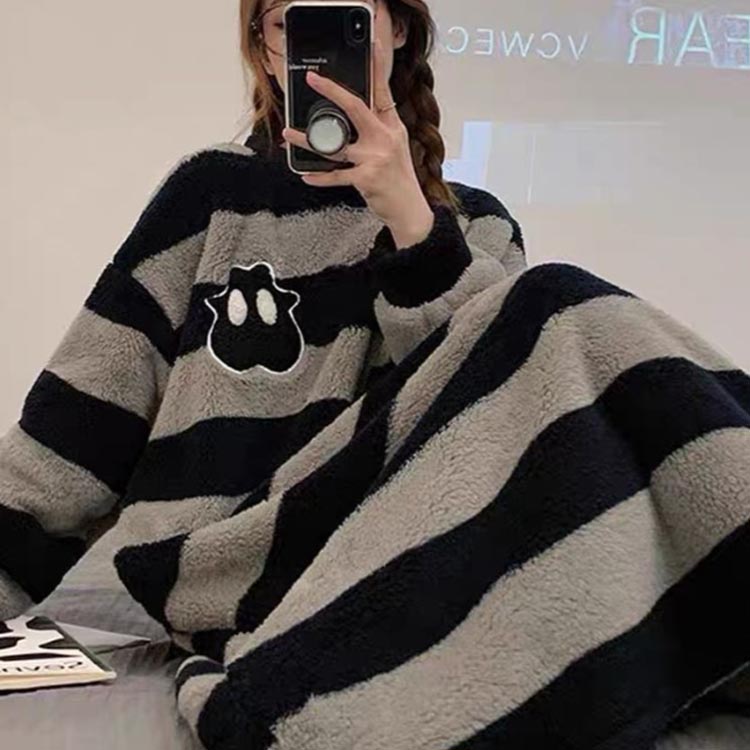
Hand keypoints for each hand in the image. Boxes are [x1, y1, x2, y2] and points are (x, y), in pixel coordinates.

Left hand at [281, 37, 434, 247]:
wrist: (409, 210)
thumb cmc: (399, 180)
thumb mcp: (395, 149)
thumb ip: (377, 130)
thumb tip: (354, 115)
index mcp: (392, 128)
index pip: (383, 93)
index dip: (376, 69)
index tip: (371, 46)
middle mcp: (384, 139)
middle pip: (355, 107)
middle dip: (332, 91)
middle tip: (314, 80)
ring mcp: (375, 158)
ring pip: (335, 144)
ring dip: (309, 139)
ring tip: (290, 134)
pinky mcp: (366, 178)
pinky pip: (335, 175)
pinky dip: (320, 177)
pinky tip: (306, 175)